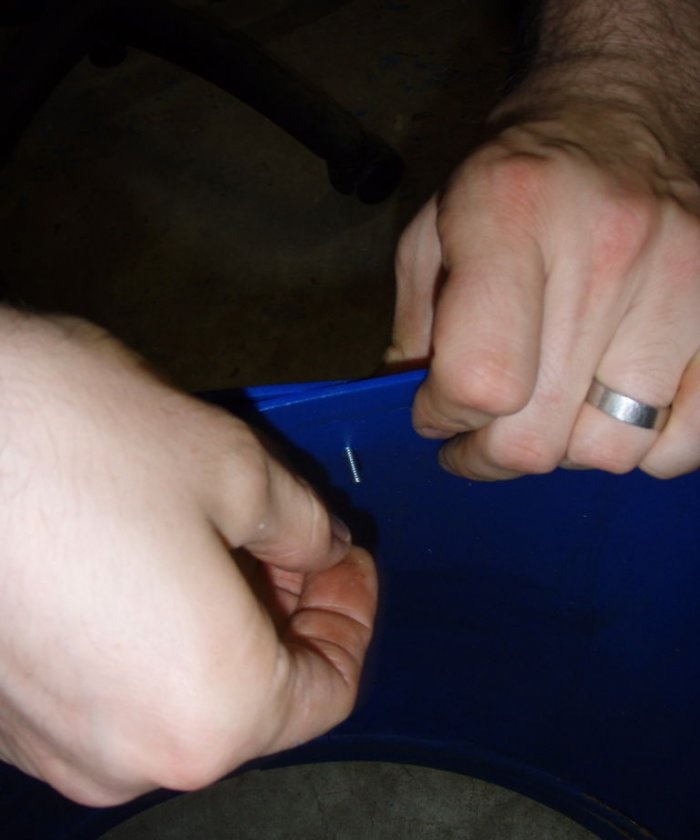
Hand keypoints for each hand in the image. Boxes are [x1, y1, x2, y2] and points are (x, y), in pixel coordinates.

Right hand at [0, 308, 375, 805]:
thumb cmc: (81, 444)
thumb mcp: (237, 472)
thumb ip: (307, 528)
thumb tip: (325, 548)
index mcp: (208, 714)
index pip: (329, 690)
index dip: (352, 616)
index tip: (349, 562)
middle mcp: (127, 758)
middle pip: (254, 700)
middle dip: (288, 615)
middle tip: (300, 545)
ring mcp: (55, 742)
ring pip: (182, 694)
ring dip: (223, 623)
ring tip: (231, 542)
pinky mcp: (6, 711)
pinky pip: (114, 687)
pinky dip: (157, 635)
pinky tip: (156, 563)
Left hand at [387, 105, 699, 479]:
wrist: (620, 115)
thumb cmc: (514, 178)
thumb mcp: (436, 228)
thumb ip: (418, 327)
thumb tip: (420, 415)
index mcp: (511, 216)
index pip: (480, 379)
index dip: (443, 415)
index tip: (435, 411)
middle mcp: (608, 250)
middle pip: (539, 435)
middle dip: (488, 455)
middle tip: (473, 440)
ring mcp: (684, 284)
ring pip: (610, 451)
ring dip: (560, 452)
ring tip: (540, 416)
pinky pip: (686, 442)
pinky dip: (640, 449)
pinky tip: (607, 412)